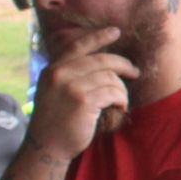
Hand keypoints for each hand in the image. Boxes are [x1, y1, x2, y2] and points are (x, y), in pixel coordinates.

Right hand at [27, 26, 139, 161]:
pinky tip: (119, 107)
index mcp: (52, 69)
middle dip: (123, 65)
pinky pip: (113, 92)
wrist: (46, 147)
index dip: (98, 37)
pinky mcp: (83, 101)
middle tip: (134, 72)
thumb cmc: (56, 121)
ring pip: (110, 77)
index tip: (115, 31)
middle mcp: (59, 74)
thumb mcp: (54, 91)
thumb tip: (101, 60)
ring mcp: (70, 87)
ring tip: (121, 100)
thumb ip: (70, 74)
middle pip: (102, 60)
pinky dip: (121, 100)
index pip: (78, 46)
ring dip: (121, 89)